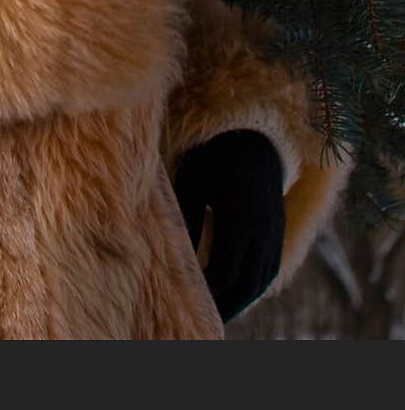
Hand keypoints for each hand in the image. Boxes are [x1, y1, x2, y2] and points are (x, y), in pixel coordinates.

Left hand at [173, 128, 284, 322]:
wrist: (250, 136)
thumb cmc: (212, 156)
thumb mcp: (193, 183)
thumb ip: (188, 222)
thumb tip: (178, 260)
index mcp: (240, 218)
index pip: (226, 272)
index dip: (210, 292)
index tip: (193, 301)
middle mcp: (263, 229)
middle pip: (247, 284)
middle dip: (227, 305)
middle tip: (207, 321)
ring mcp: (275, 229)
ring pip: (262, 279)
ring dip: (242, 299)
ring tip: (220, 312)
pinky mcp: (278, 227)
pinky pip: (270, 266)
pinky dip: (255, 284)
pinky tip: (237, 292)